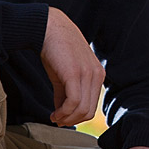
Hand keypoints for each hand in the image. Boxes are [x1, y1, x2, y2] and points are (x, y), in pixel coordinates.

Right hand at [40, 7, 104, 125]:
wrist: (49, 28)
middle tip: (58, 120)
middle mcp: (97, 75)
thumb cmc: (56, 50)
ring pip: (82, 109)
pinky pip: (74, 102)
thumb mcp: (65, 74)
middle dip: (72, 120)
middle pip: (89, 111)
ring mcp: (87, 74)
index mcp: (98, 74)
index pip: (93, 105)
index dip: (77, 116)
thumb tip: (62, 113)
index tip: (63, 119)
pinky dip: (64, 112)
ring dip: (67, 118)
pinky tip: (54, 113)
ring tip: (55, 117)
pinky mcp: (74, 74)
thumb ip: (66, 93)